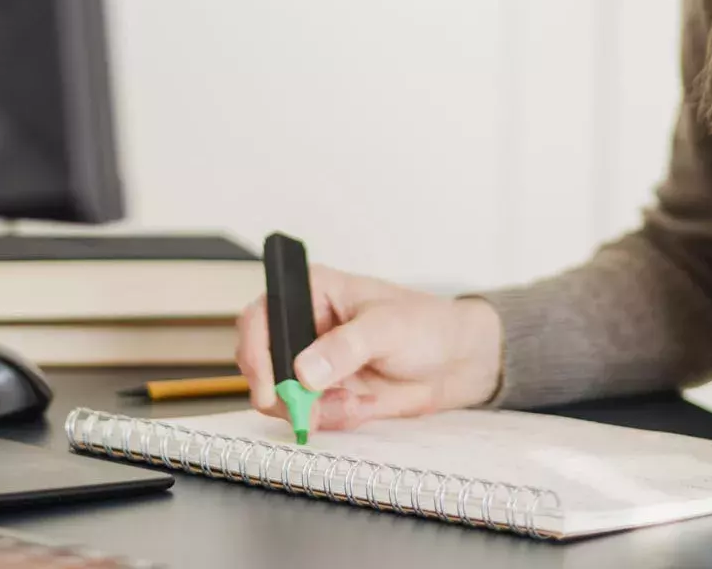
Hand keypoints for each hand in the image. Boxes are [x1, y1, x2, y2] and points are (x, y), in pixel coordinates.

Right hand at [234, 266, 503, 430]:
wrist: (455, 362)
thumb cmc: (426, 325)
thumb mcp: (388, 327)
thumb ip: (346, 347)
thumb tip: (304, 370)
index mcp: (311, 292)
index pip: (261, 318)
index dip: (256, 353)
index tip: (270, 389)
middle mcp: (303, 327)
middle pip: (260, 364)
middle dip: (284, 393)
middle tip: (312, 410)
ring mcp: (311, 364)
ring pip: (281, 398)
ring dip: (314, 409)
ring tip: (356, 401)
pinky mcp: (324, 394)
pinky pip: (309, 416)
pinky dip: (333, 418)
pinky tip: (364, 403)